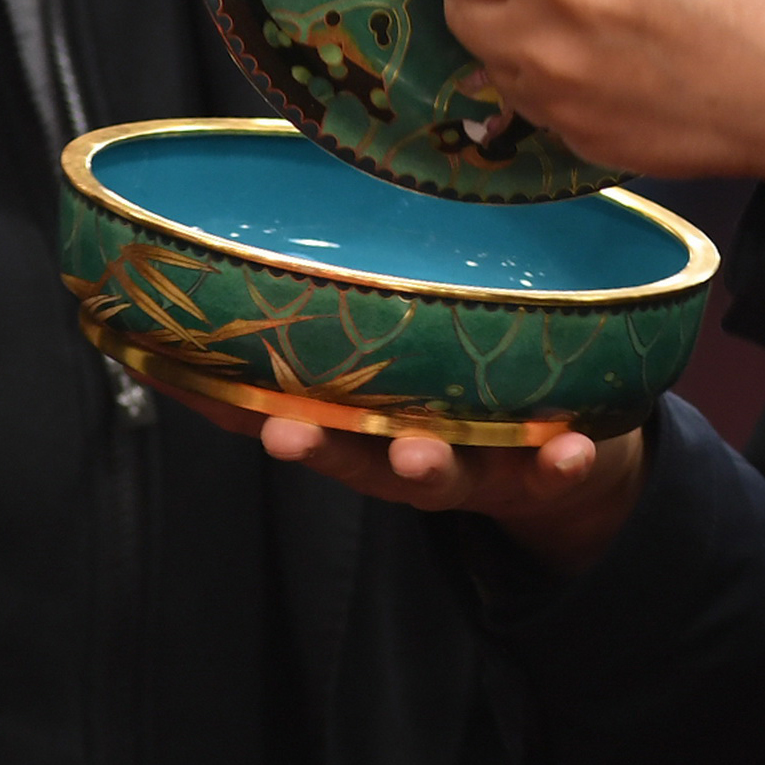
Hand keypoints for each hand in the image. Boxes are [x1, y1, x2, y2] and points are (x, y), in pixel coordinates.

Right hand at [144, 376, 646, 576]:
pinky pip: (553, 469)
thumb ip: (296, 345)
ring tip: (415, 452)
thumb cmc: (434, 400)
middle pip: (353, 455)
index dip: (244, 416)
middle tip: (285, 436)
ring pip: (445, 469)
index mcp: (358, 430)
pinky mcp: (543, 468)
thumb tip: (194, 295)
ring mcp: (474, 464)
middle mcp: (404, 452)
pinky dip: (561, 460)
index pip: (291, 419)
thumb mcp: (365, 382)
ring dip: (424, 462)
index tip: (195, 394)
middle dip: (321, 447)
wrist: (548, 461)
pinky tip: (571, 446)